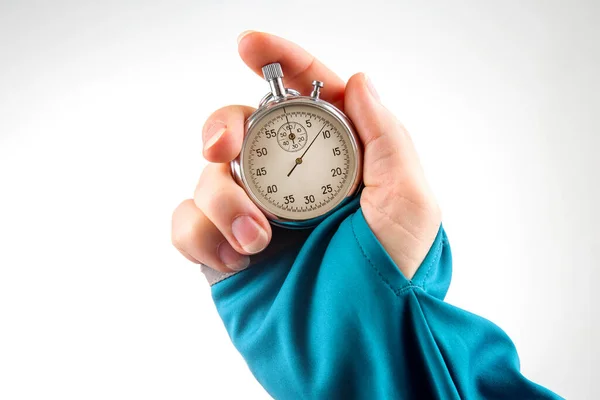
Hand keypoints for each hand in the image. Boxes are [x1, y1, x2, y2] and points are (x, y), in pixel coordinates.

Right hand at [171, 31, 440, 278]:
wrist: (354, 351)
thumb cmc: (390, 280)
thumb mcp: (407, 203)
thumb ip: (385, 137)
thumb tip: (358, 81)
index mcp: (335, 162)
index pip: (304, 96)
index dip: (278, 60)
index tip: (249, 43)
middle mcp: (290, 183)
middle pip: (239, 128)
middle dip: (223, 129)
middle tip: (225, 150)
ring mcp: (254, 216)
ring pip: (208, 176)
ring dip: (223, 202)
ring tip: (257, 241)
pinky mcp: (225, 250)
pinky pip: (187, 223)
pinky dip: (200, 235)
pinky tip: (235, 261)